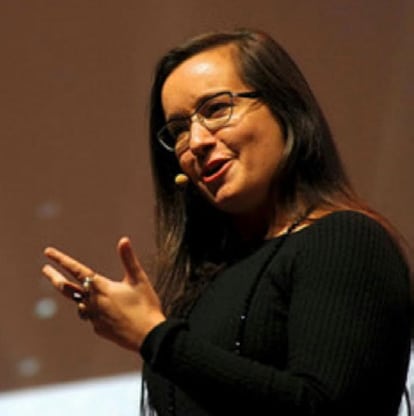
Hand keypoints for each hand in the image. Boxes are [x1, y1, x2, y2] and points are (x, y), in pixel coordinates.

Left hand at [42, 236, 165, 351]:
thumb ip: (128, 259)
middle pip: (67, 289)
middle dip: (55, 278)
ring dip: (78, 296)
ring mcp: (94, 317)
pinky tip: (106, 312)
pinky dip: (94, 311)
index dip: (62, 260)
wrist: (149, 336)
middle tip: (45, 269)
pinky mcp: (99, 329)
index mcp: (102, 287)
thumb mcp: (139, 279)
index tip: (48, 252)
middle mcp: (93, 302)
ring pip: (80, 304)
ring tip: (82, 291)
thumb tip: (123, 239)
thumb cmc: (146, 305)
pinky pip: (92, 317)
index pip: (77, 270)